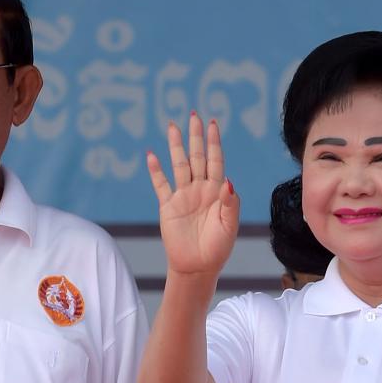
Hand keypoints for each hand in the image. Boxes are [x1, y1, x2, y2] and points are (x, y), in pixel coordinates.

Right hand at [147, 112, 239, 276]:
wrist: (198, 267)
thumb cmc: (218, 248)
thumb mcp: (230, 225)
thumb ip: (230, 202)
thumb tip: (227, 180)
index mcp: (217, 191)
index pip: (216, 160)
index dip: (214, 142)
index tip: (212, 124)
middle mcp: (200, 189)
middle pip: (197, 157)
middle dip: (195, 137)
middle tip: (193, 116)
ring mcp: (183, 196)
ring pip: (179, 165)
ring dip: (175, 147)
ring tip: (172, 127)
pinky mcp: (168, 206)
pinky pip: (161, 185)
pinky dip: (156, 171)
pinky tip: (151, 155)